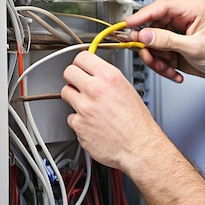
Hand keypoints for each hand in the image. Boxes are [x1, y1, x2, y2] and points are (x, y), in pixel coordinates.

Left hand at [61, 50, 161, 171]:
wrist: (139, 146)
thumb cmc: (138, 122)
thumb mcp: (128, 90)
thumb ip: (108, 80)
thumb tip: (96, 75)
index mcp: (109, 77)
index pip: (82, 57)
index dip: (81, 62)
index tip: (81, 67)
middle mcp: (95, 90)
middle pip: (69, 72)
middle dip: (73, 78)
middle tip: (80, 84)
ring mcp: (84, 108)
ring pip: (65, 93)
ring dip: (74, 98)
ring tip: (88, 106)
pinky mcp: (78, 125)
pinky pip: (71, 117)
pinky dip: (79, 120)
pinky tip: (92, 123)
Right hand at [124, 0, 204, 84]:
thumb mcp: (194, 47)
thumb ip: (167, 40)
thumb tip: (146, 34)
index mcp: (191, 10)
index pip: (161, 7)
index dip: (142, 15)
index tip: (129, 24)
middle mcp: (181, 19)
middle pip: (152, 27)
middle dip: (151, 47)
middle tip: (150, 57)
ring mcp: (175, 33)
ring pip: (152, 44)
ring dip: (157, 60)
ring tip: (168, 68)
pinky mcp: (172, 47)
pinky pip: (157, 55)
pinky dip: (162, 66)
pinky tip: (173, 71)